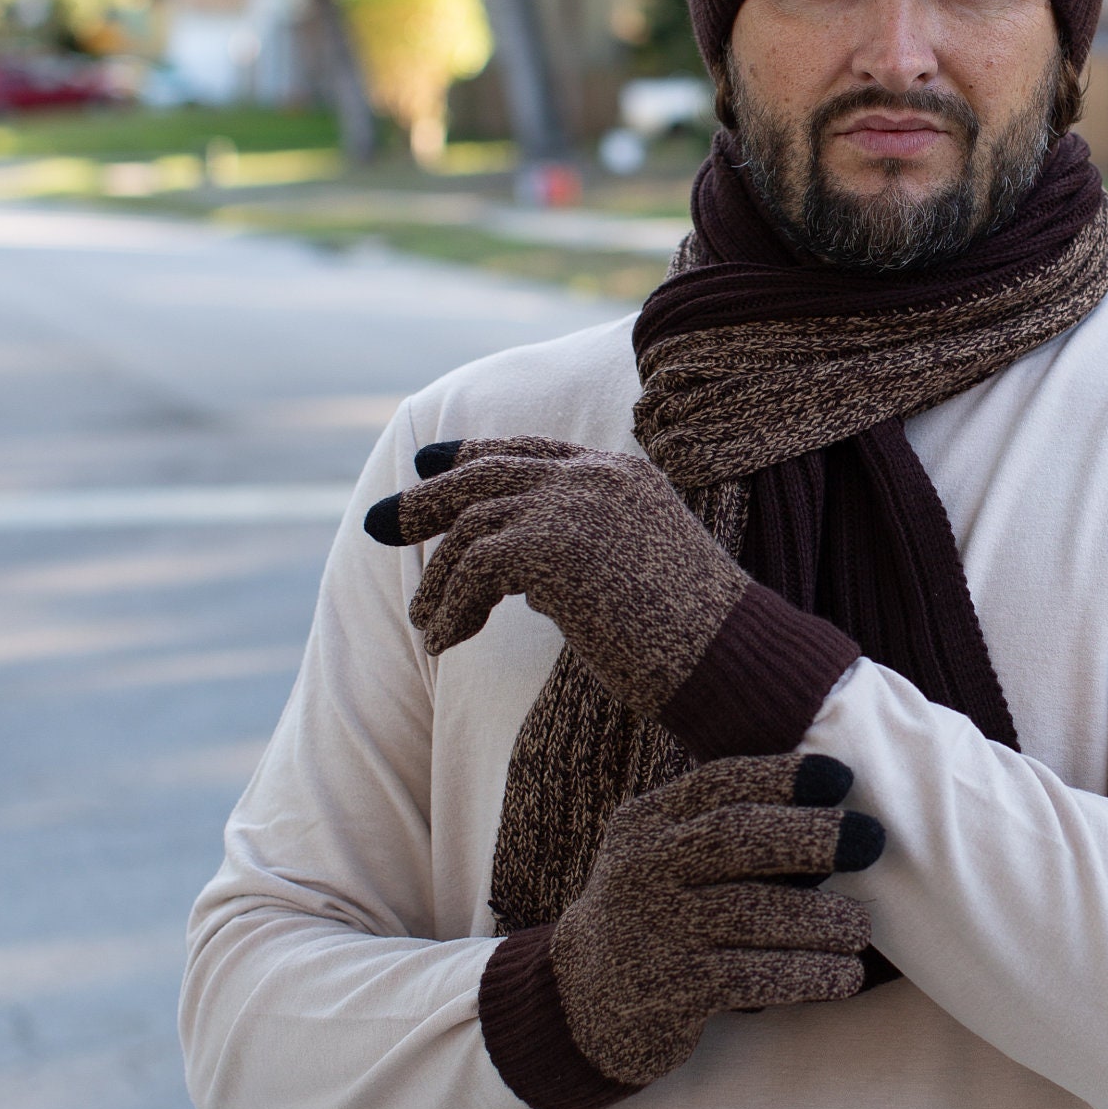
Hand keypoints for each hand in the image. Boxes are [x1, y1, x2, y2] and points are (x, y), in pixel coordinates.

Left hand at [366, 437, 745, 717]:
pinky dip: (452, 609)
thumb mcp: (633, 572)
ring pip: (471, 525)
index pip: (533, 450)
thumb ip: (581, 552)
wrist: (728, 658)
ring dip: (440, 579)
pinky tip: (445, 642)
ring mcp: (575, 504)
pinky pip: (474, 569)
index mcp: (622, 475)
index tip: (427, 462)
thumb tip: (524, 576)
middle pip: (486, 471)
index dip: (472, 453)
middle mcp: (596, 477)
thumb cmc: (690, 638)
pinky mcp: (553, 545)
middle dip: (426, 498)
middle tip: (378, 523)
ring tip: (425, 622)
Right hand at [551, 753, 883, 1088]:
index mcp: (645, 823)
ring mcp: (654, 929)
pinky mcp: (669, 989)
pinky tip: (842, 976)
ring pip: (753, 913)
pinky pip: (753, 976)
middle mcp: (642, 868)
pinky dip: (808, 974)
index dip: (783, 777)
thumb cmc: (655, 916)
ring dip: (822, 919)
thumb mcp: (663, 858)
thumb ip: (719, 832)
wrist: (581, 1002)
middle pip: (735, 837)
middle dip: (812, 835)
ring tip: (860, 927)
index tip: (841, 778)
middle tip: (871, 840)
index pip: (719, 785)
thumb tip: (831, 817)